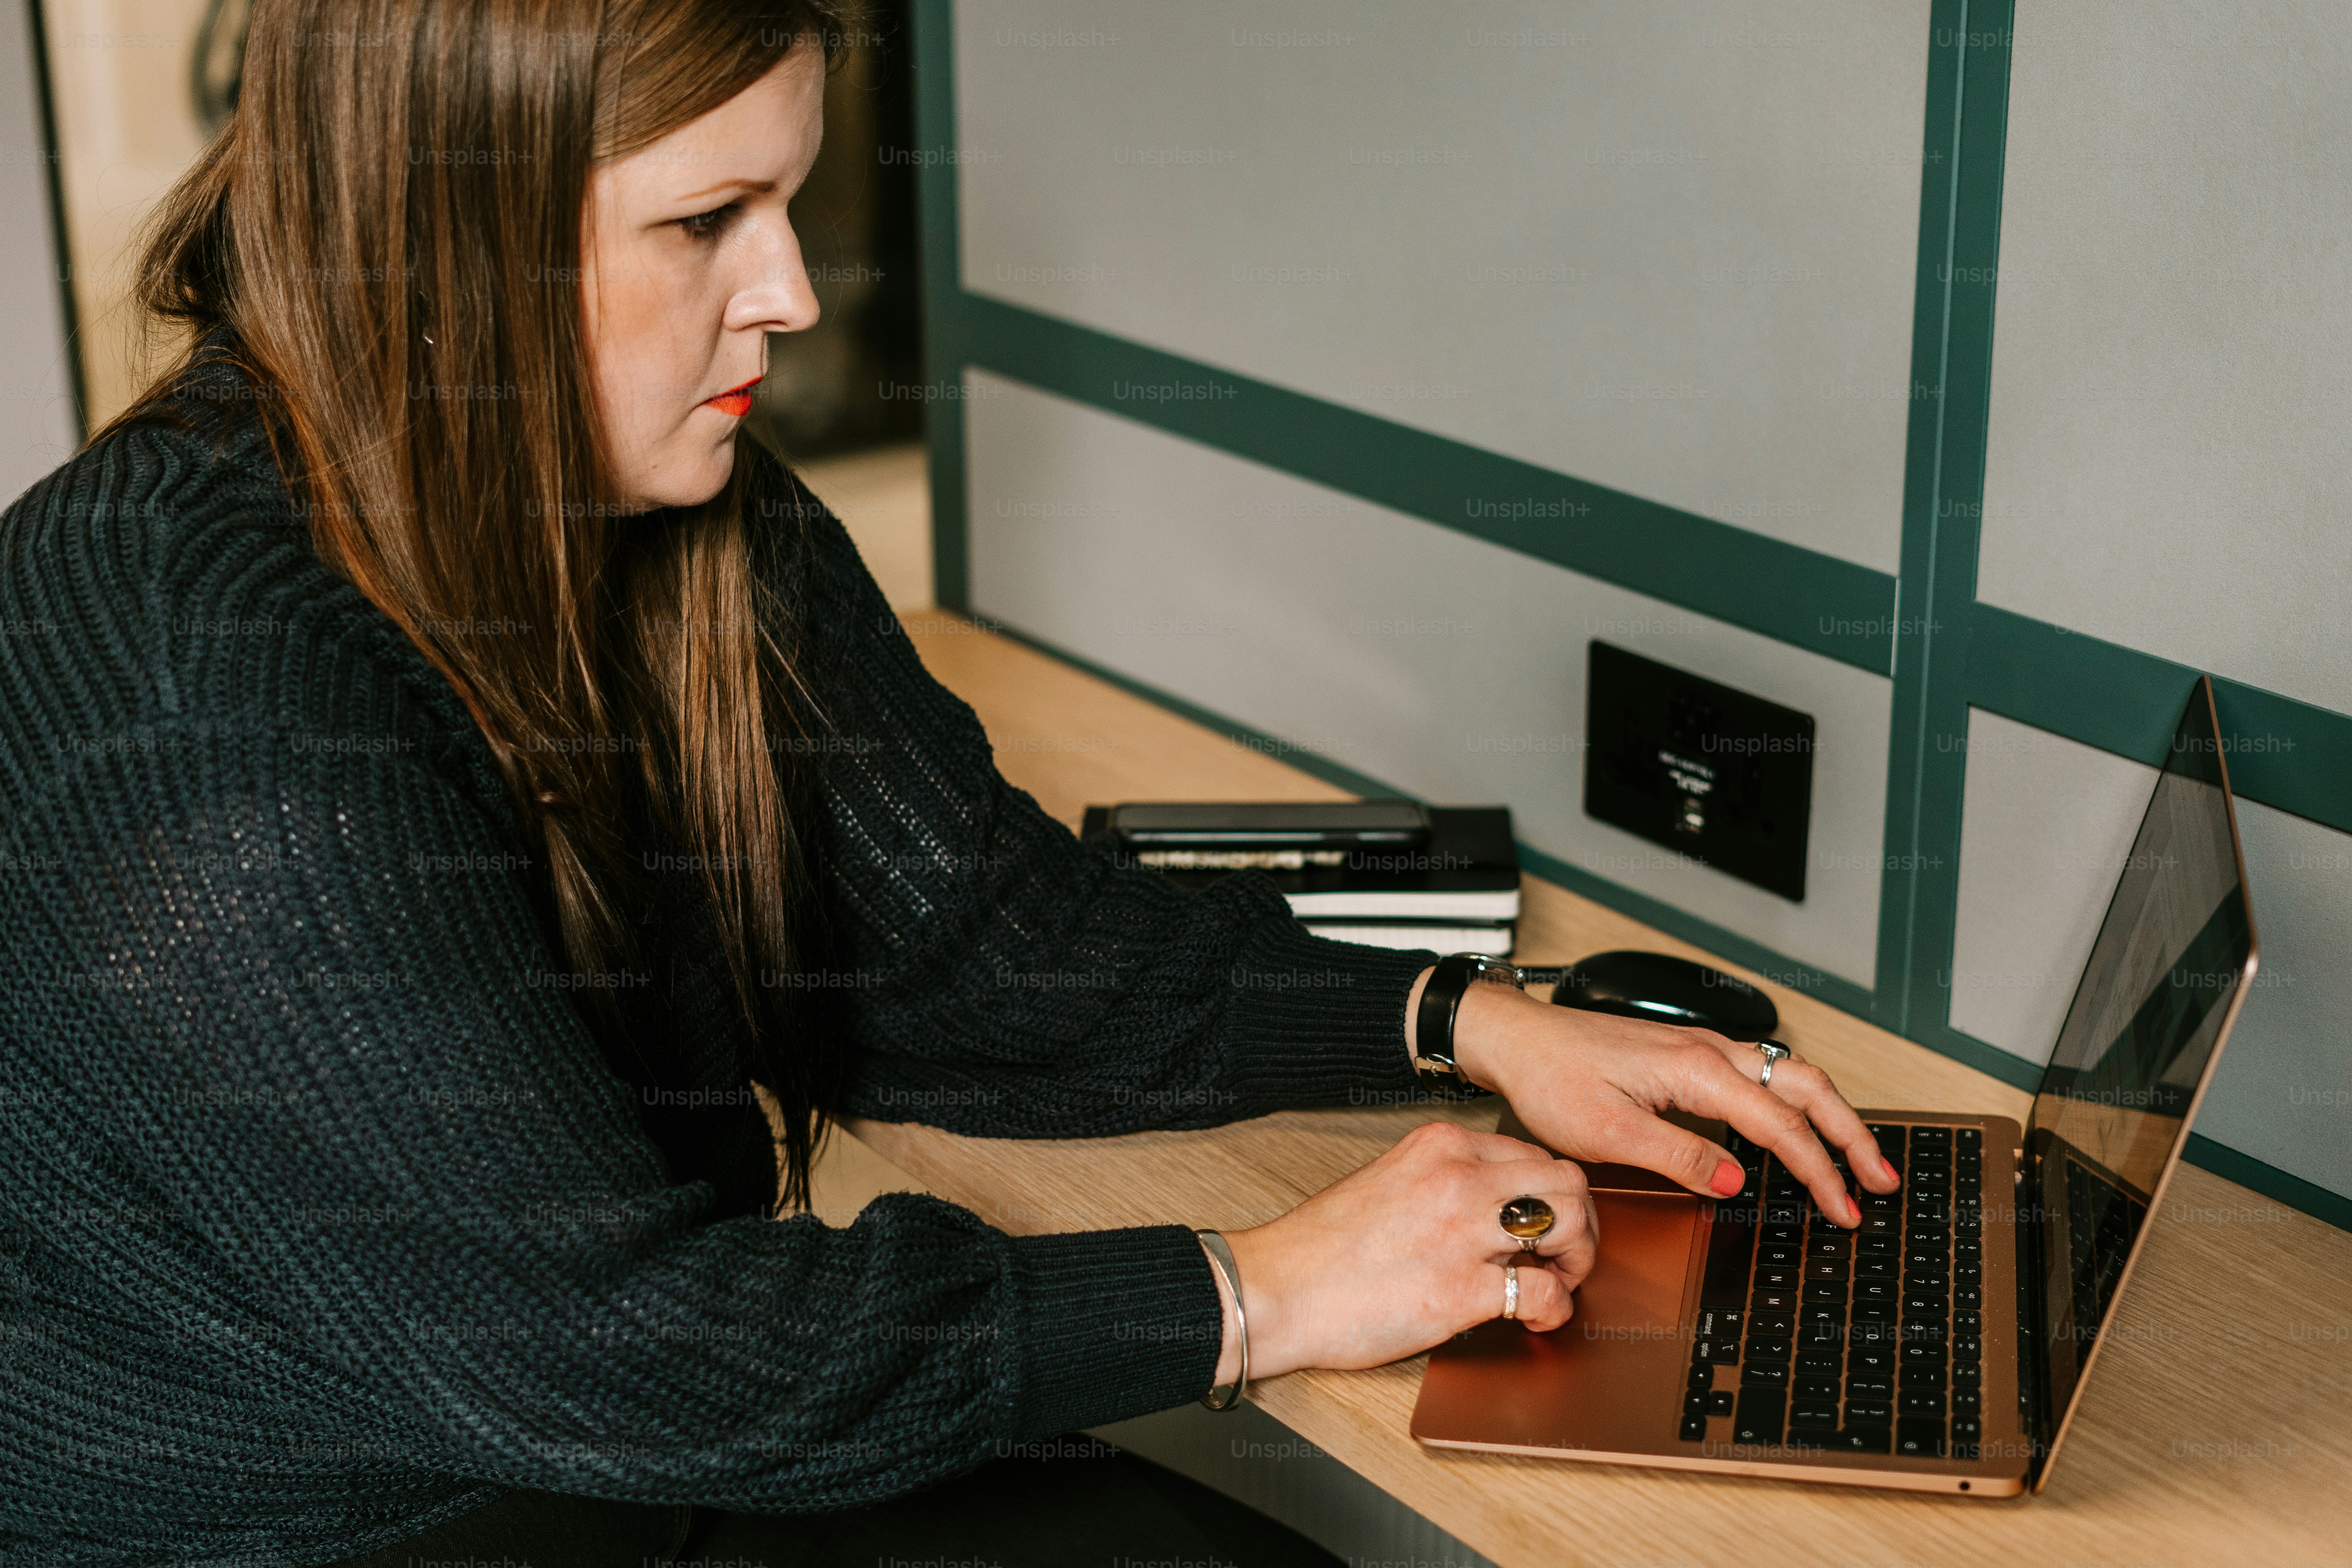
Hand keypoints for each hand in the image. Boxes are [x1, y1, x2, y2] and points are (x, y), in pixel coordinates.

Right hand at [1200, 1120, 1596, 1385]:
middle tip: (1564, 1258)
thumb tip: (1496, 1206)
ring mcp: (1462, 1230)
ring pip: (1569, 1223)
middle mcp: (1458, 1177)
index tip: (1546, 1223)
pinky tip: (1534, 1319)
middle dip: (1580, 1224)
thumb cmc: (1322, 1247)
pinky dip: (1553, 1310)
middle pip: (1566, 1181)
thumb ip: (1443, 1182)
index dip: (1553, 1194)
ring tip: (1556, 1283)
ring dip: (1576, 1260)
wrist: (1277, 1288)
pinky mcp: (1461, 1288)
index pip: (1533, 1154)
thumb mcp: (1390, 1180)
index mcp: (1439, 1146)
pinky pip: (1544, 1292)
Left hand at [1436, 972, 1898, 1225]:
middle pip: (1806, 1087)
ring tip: (1856, 1158)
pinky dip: (1794, 1102)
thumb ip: (1678, 1155)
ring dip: (1828, 1115)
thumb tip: (1735, 1180)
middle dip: (1851, 1134)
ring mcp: (1701, 1049)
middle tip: (1881, 1180)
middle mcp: (1708, 1051)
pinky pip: (1760, 1075)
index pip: (1780, 1125)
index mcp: (1695, 1069)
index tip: (1843, 1207)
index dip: (1819, 1170)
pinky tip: (1797, 1127)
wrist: (1516, 1039)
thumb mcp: (1608, 1133)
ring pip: (1788, 1076)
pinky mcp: (1688, 1056)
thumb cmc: (1551, 1078)